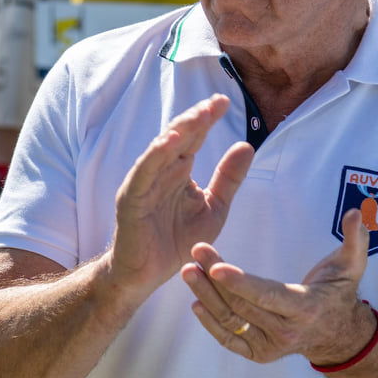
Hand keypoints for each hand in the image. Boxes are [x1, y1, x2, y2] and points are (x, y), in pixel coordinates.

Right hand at [107, 95, 253, 303]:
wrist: (147, 276)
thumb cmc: (178, 242)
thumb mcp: (213, 209)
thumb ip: (228, 179)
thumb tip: (247, 145)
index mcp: (179, 171)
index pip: (194, 138)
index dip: (207, 119)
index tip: (225, 101)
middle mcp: (160, 171)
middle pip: (178, 137)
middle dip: (196, 118)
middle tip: (215, 103)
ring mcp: (144, 183)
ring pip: (160, 149)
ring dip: (178, 131)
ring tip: (198, 115)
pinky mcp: (131, 199)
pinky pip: (143, 174)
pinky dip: (154, 156)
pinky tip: (169, 142)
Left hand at [181, 209, 375, 365]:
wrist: (337, 335)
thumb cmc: (339, 292)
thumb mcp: (353, 265)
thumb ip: (355, 238)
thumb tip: (354, 213)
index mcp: (305, 308)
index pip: (268, 295)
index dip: (240, 282)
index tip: (215, 266)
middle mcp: (286, 332)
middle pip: (242, 305)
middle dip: (214, 279)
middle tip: (195, 253)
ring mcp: (270, 347)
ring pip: (231, 321)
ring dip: (206, 296)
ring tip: (189, 271)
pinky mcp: (259, 353)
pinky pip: (229, 339)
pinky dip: (210, 323)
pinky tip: (196, 301)